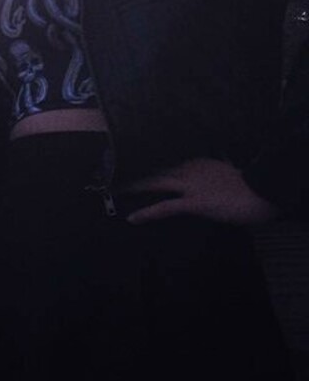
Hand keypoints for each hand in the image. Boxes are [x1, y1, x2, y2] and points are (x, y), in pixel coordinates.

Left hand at [122, 157, 279, 226]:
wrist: (263, 192)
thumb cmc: (250, 186)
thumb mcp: (228, 174)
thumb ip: (213, 171)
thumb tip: (212, 168)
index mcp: (198, 162)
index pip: (169, 164)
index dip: (152, 167)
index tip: (137, 168)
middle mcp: (190, 170)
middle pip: (158, 171)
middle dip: (138, 173)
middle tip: (119, 175)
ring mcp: (191, 186)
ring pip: (156, 184)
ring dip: (135, 188)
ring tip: (117, 192)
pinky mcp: (194, 202)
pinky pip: (165, 207)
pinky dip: (147, 212)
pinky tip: (133, 218)